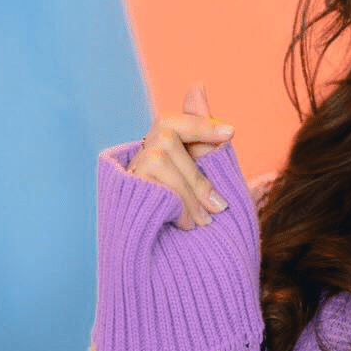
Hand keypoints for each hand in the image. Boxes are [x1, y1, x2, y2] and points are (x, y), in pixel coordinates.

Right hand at [127, 81, 235, 230]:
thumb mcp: (204, 177)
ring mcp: (125, 176)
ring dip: (188, 195)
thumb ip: (202, 138)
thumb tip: (197, 84)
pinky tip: (185, 224)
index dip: (200, 123)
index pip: (172, 122)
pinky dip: (175, 204)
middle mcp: (135, 159)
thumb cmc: (190, 217)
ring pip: (160, 160)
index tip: (231, 133)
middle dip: (197, 175)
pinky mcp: (119, 194)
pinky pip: (150, 184)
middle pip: (167, 139)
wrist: (168, 266)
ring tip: (202, 223)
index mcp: (157, 151)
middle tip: (219, 208)